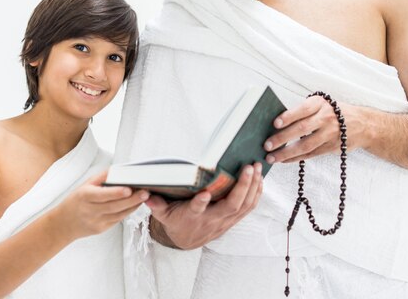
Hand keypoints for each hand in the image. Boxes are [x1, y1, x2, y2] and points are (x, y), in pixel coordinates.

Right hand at [52, 171, 148, 241]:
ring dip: (133, 206)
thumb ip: (102, 176)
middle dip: (132, 199)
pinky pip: (117, 220)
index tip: (129, 189)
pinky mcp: (101, 230)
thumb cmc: (76, 200)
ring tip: (144, 196)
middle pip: (114, 206)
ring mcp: (96, 222)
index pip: (102, 195)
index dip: (116, 193)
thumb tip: (120, 170)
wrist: (63, 224)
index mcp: (85, 197)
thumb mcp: (85, 184)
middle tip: (145, 192)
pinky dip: (128, 211)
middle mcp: (90, 211)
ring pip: (118, 215)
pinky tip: (136, 204)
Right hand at [145, 163, 262, 249]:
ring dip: (253, 187)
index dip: (200, 203)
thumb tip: (146, 196)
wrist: (187, 240)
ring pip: (244, 206)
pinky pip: (248, 208)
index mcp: (192, 217)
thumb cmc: (176, 221)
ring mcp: (225, 221)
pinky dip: (256, 194)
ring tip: (257, 167)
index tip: (204, 193)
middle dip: (242, 186)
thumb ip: (157, 205)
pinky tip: (260, 179)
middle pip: (231, 205)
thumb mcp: (163, 214)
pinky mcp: (233, 220)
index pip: (196, 210)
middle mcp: (211, 220)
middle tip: (248, 167)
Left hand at [264, 96, 362, 162]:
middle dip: (283, 138)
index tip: (274, 123)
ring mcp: (330, 134)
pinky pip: (311, 154)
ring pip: (306, 145)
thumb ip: (303, 110)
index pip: (302, 110)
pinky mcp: (331, 147)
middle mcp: (326, 118)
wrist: (363, 124)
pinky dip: (296, 158)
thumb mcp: (321, 104)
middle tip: (267, 144)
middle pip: (302, 129)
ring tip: (271, 157)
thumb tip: (277, 122)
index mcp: (320, 104)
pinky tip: (283, 160)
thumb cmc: (333, 111)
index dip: (288, 116)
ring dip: (286, 153)